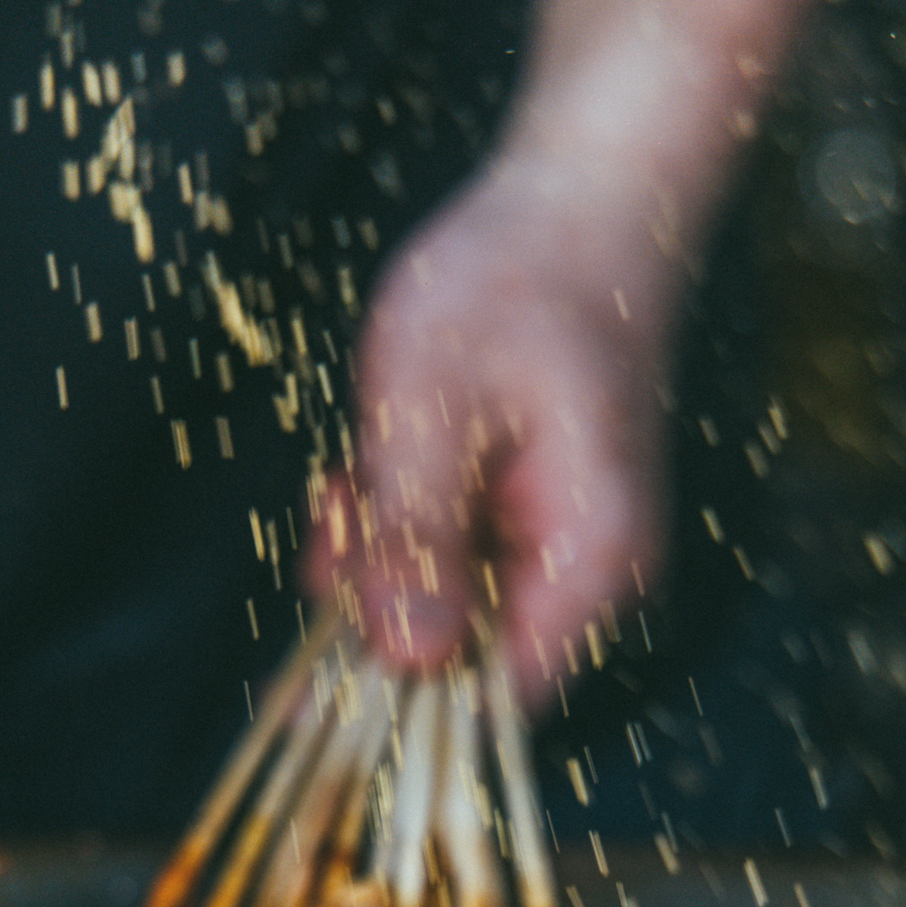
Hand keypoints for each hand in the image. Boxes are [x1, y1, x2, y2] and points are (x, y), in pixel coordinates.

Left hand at [302, 163, 671, 706]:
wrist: (587, 198)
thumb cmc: (517, 278)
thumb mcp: (432, 404)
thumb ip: (417, 537)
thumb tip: (405, 660)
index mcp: (592, 558)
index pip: (497, 698)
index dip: (400, 707)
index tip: (310, 695)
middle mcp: (595, 576)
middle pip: (465, 659)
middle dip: (378, 609)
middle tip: (340, 514)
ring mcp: (569, 550)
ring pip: (449, 610)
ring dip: (381, 562)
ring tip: (357, 475)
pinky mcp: (536, 522)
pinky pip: (456, 563)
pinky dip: (402, 530)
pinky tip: (376, 468)